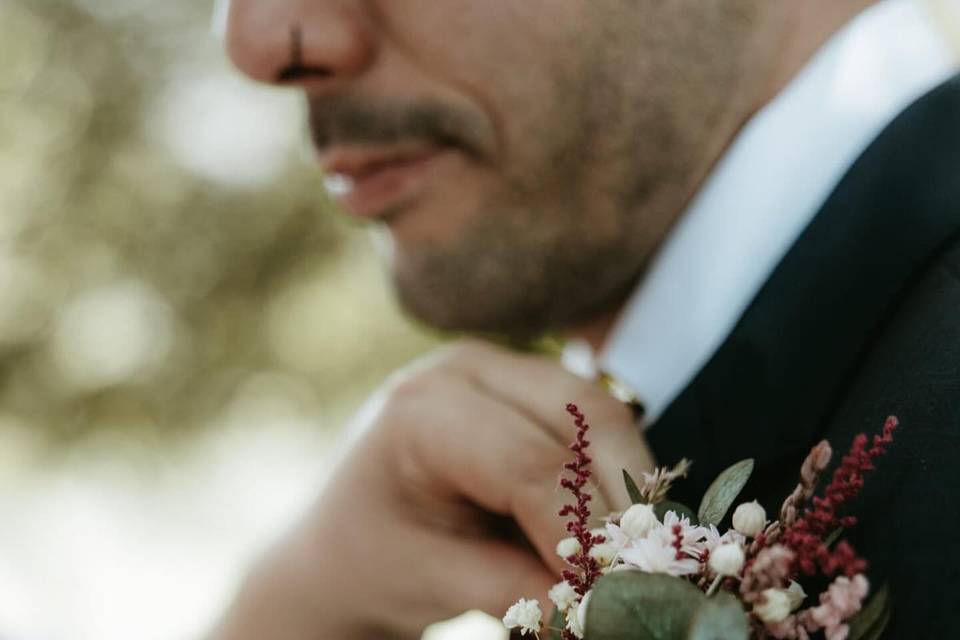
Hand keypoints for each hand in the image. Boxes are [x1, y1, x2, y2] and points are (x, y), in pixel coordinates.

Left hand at [211, 339, 653, 639]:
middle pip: (583, 417)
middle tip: (642, 569)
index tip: (615, 589)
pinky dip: (609, 472)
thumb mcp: (435, 581)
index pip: (528, 463)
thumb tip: (611, 608)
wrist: (339, 544)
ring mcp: (499, 367)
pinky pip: (591, 421)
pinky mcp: (525, 386)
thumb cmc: (371, 562)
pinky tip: (609, 523)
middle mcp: (465, 368)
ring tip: (628, 552)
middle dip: (621, 497)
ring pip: (600, 414)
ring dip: (624, 483)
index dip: (582, 528)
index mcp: (422, 408)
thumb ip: (523, 592)